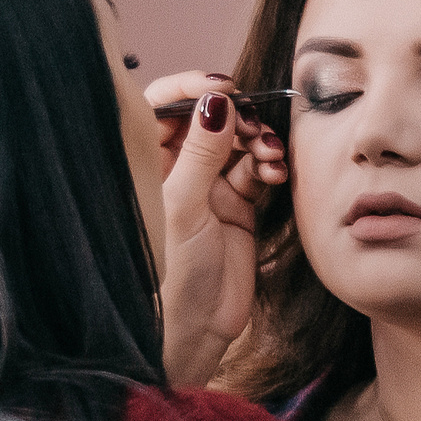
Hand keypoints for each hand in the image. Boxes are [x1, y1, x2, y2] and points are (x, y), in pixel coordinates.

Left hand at [144, 70, 287, 384]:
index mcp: (145, 162)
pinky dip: (268, 165)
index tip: (225, 87)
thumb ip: (200, 151)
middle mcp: (175, 169)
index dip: (193, 89)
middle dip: (237, 116)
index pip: (164, 104)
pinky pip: (256, 170)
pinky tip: (275, 172)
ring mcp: (207, 186)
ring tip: (270, 156)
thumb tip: (218, 99)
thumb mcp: (182, 207)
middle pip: (209, 118)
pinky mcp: (236, 206)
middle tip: (255, 127)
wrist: (192, 332)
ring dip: (259, 141)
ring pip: (238, 142)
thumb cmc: (168, 276)